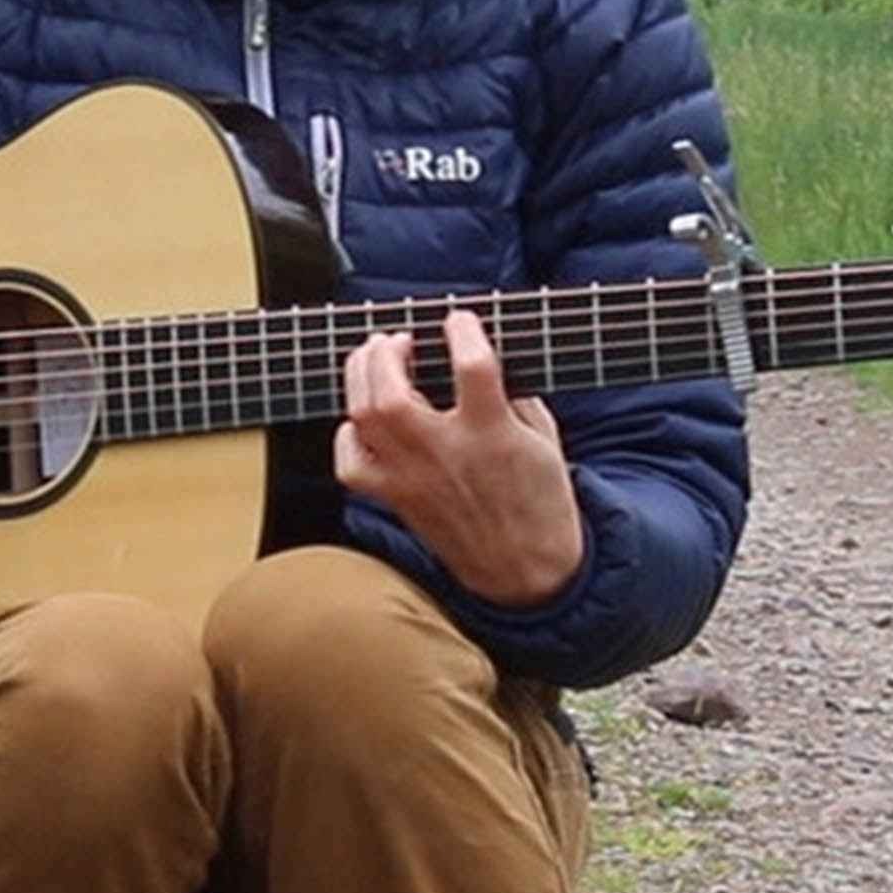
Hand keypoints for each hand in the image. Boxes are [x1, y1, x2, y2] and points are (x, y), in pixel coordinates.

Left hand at [335, 309, 583, 606]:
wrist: (527, 573)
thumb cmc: (541, 502)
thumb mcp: (544, 439)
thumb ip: (513, 395)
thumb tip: (483, 357)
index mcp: (492, 433)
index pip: (472, 364)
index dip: (462, 328)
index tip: (459, 320)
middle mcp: (445, 452)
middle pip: (391, 391)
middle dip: (386, 350)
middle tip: (399, 339)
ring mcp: (413, 477)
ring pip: (363, 418)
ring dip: (360, 376)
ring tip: (376, 360)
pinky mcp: (397, 500)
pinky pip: (351, 465)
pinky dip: (347, 434)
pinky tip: (363, 420)